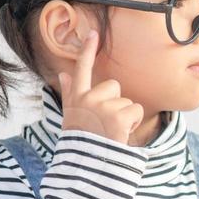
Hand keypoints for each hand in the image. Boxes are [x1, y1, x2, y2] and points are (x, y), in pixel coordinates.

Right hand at [56, 28, 144, 144]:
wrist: (87, 165)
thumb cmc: (81, 141)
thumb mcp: (71, 116)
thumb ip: (69, 93)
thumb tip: (62, 74)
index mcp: (76, 98)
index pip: (81, 70)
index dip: (87, 50)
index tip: (93, 33)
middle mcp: (88, 99)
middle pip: (114, 86)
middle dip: (116, 102)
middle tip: (106, 124)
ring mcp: (102, 106)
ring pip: (127, 101)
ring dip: (125, 116)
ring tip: (112, 132)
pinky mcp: (117, 116)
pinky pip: (136, 110)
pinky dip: (134, 123)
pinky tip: (121, 134)